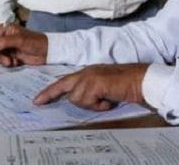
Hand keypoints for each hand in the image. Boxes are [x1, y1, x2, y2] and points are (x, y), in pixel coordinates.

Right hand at [0, 24, 47, 66]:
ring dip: (1, 59)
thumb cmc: (36, 41)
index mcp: (7, 30)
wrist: (48, 52)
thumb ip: (3, 42)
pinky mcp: (14, 56)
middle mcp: (7, 38)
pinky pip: (5, 61)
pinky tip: (15, 62)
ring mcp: (10, 48)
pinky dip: (8, 63)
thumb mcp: (18, 40)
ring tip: (9, 61)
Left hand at [33, 64, 147, 110]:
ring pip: (76, 99)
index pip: (64, 81)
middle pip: (62, 85)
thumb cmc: (126, 85)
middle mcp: (85, 72)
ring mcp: (89, 77)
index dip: (51, 90)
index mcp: (87, 72)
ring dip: (91, 104)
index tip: (38, 99)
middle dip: (50, 94)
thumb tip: (80, 101)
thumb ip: (90, 91)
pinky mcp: (94, 83)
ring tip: (105, 100)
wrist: (140, 80)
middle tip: (37, 102)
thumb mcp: (103, 87)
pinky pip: (88, 102)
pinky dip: (99, 105)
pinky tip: (109, 100)